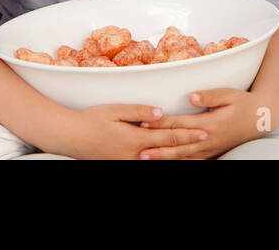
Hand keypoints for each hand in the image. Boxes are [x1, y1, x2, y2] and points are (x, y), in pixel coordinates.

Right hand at [54, 104, 206, 159]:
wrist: (71, 137)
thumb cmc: (91, 120)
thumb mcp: (115, 110)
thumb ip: (140, 112)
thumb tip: (162, 113)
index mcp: (135, 139)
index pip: (168, 137)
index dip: (187, 134)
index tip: (203, 131)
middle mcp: (135, 155)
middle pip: (168, 154)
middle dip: (189, 149)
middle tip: (207, 145)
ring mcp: (129, 164)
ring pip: (159, 164)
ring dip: (179, 162)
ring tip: (197, 160)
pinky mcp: (123, 166)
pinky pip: (147, 168)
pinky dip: (161, 165)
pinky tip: (170, 163)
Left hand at [137, 88, 269, 158]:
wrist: (260, 119)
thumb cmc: (242, 103)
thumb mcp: (228, 94)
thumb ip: (209, 96)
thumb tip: (190, 97)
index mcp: (210, 123)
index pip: (180, 124)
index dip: (161, 124)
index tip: (144, 122)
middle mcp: (208, 139)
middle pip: (178, 144)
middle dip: (158, 147)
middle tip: (139, 149)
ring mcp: (211, 148)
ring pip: (184, 156)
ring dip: (165, 157)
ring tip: (147, 158)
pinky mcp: (213, 152)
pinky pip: (193, 160)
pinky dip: (179, 161)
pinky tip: (167, 162)